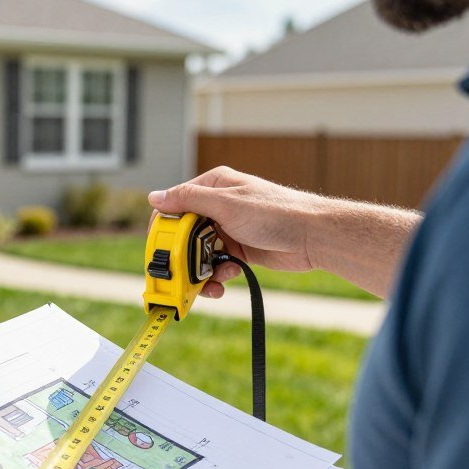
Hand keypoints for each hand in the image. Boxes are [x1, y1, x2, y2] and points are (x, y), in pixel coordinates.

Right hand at [148, 167, 325, 297]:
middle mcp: (218, 207)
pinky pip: (216, 265)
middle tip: (181, 272)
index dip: (165, 228)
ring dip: (199, 270)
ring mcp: (228, 230)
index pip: (175, 204)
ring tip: (208, 281)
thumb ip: (189, 200)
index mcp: (213, 187)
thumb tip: (155, 197)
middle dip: (182, 255)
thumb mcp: (226, 204)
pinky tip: (226, 278)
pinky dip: (216, 276)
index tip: (159, 248)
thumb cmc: (275, 212)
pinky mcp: (238, 250)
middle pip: (184, 233)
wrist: (313, 236)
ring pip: (198, 253)